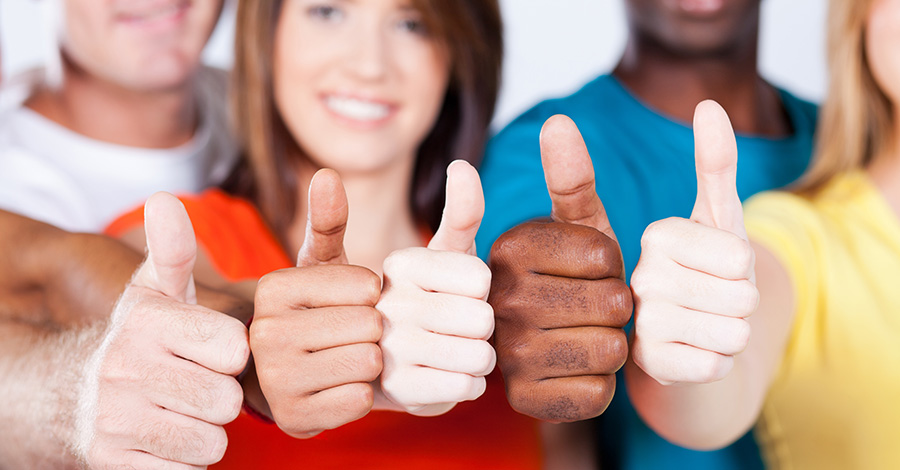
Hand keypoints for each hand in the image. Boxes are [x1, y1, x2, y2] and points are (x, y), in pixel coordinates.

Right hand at [76, 193, 249, 468]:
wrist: (71, 396)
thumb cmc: (138, 338)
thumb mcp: (153, 292)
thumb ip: (172, 250)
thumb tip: (165, 199)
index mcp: (147, 322)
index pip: (235, 349)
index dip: (232, 355)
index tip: (212, 352)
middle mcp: (125, 369)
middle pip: (226, 401)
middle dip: (221, 398)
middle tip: (197, 386)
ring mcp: (116, 419)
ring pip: (211, 442)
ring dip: (207, 432)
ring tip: (182, 412)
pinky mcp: (113, 463)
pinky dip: (185, 461)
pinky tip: (165, 438)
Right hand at [251, 169, 382, 437]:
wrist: (288, 376)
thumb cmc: (314, 312)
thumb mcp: (320, 265)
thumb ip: (329, 221)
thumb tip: (327, 174)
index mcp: (274, 287)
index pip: (366, 285)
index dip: (374, 295)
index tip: (354, 302)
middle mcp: (264, 332)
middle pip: (370, 325)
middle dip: (375, 330)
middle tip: (353, 333)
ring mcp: (274, 379)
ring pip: (367, 363)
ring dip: (371, 362)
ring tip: (347, 357)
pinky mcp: (292, 418)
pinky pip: (359, 400)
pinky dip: (361, 394)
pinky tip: (341, 385)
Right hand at [377, 160, 495, 415]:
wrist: (379, 364)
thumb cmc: (423, 300)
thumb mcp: (442, 253)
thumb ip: (460, 212)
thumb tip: (463, 166)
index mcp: (400, 263)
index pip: (481, 276)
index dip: (482, 289)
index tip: (457, 292)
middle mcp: (387, 304)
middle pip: (483, 317)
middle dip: (483, 327)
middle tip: (459, 328)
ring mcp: (388, 350)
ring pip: (480, 355)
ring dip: (479, 357)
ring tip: (455, 351)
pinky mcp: (398, 392)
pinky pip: (467, 387)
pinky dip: (467, 385)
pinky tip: (447, 376)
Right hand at [489, 115, 631, 422]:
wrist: (542, 342)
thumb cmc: (567, 276)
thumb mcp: (572, 225)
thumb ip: (570, 176)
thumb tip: (557, 120)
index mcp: (509, 249)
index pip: (606, 254)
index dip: (615, 264)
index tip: (592, 267)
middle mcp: (498, 300)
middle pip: (612, 303)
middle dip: (619, 304)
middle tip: (594, 305)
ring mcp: (507, 354)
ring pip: (611, 350)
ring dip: (613, 343)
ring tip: (587, 333)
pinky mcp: (525, 399)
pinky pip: (599, 393)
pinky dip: (601, 383)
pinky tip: (578, 368)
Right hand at [630, 101, 757, 384]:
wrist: (680, 337)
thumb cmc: (702, 272)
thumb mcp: (715, 218)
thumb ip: (715, 163)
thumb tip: (709, 105)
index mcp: (656, 236)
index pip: (740, 256)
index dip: (742, 267)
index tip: (712, 268)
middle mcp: (638, 277)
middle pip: (742, 296)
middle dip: (740, 303)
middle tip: (710, 301)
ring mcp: (639, 323)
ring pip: (732, 332)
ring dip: (730, 334)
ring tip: (701, 325)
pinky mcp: (647, 364)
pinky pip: (715, 365)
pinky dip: (715, 362)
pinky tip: (691, 352)